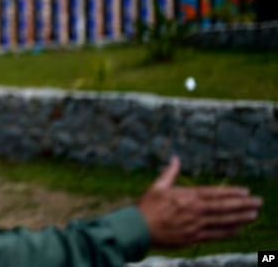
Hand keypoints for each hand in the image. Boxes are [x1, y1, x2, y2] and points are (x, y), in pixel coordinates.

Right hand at [137, 156, 262, 247]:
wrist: (138, 228)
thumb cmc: (147, 206)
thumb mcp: (157, 186)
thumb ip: (170, 173)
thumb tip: (175, 158)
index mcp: (186, 196)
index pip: (214, 193)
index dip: (232, 192)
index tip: (245, 191)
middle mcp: (194, 210)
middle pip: (223, 207)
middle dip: (243, 204)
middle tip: (258, 202)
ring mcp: (195, 225)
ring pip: (223, 221)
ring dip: (240, 218)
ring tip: (254, 214)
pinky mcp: (193, 237)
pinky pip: (215, 235)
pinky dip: (228, 232)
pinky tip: (238, 229)